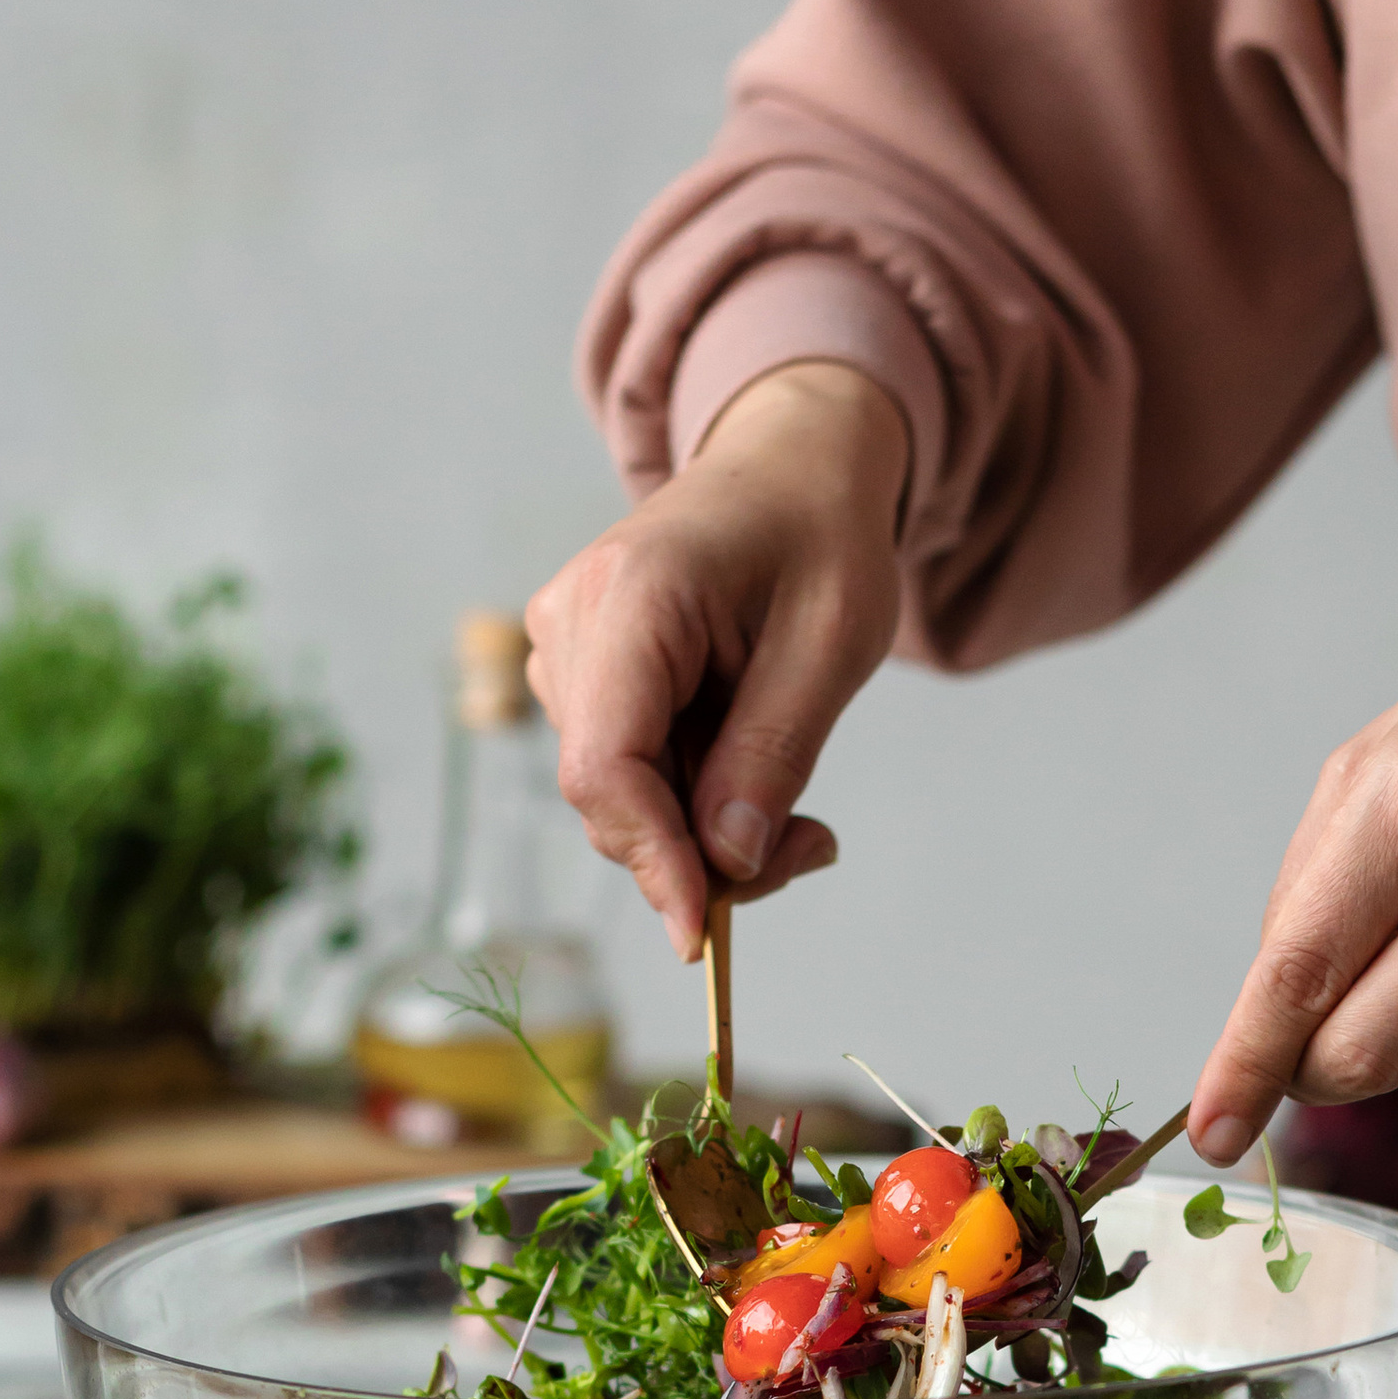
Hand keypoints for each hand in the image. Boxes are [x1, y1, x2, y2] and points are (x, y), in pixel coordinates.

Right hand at [524, 360, 909, 960]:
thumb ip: (772, 753)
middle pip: (609, 794)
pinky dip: (691, 799)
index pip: (606, 766)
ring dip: (703, 829)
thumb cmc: (820, 534)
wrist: (792, 463)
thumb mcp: (830, 644)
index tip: (701, 936)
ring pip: (619, 794)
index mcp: (628, 597)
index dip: (652, 860)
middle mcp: (572, 622)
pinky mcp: (583, 672)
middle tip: (812, 847)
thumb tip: (724, 863)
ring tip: (798, 807)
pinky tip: (750, 774)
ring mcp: (567, 647)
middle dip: (699, 853)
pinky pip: (627, 770)